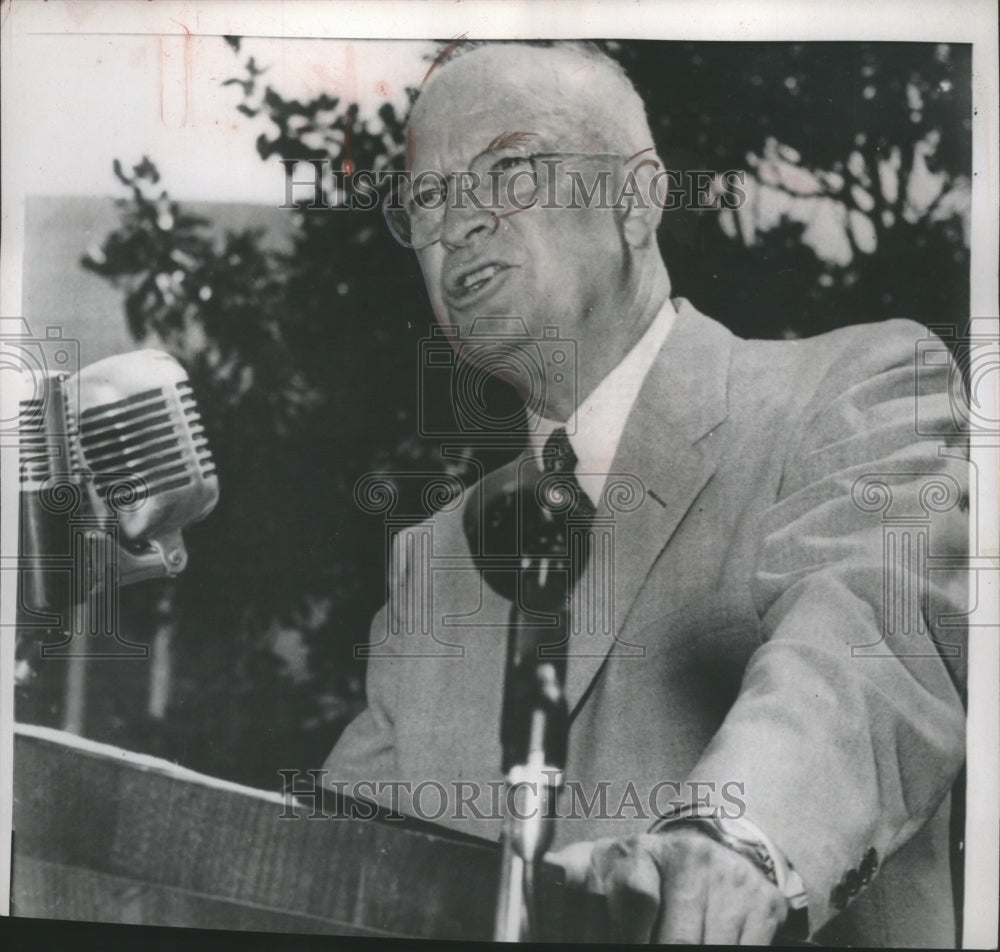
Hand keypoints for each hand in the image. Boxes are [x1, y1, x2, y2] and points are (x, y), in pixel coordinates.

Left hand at [547, 828, 788, 943]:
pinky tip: (705, 945)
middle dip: (657, 949)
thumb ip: (567, 874)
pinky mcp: (764, 904)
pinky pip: (745, 951)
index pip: (636, 895)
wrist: (715, 843)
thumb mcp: (602, 866)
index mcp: (640, 852)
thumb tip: (535, 869)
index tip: (621, 942)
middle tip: (648, 946)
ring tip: (669, 943)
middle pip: (677, 940)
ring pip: (709, 948)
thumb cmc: (646, 870)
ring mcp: (730, 881)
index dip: (627, 935)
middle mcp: (689, 859)